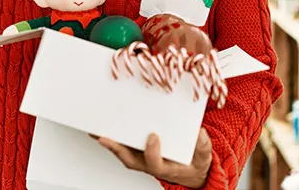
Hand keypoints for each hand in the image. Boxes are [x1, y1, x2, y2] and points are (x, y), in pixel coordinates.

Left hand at [97, 128, 211, 187]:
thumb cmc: (194, 162)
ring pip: (123, 152)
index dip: (152, 151)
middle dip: (117, 148)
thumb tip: (199, 134)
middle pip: (130, 159)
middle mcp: (149, 163)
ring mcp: (142, 158)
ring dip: (108, 142)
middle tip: (104, 137)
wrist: (190, 169)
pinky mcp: (137, 150)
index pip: (154, 162)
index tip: (153, 136)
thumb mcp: (203, 156)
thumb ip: (202, 146)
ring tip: (95, 129)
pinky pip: (122, 145)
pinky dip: (111, 138)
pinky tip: (101, 128)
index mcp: (165, 167)